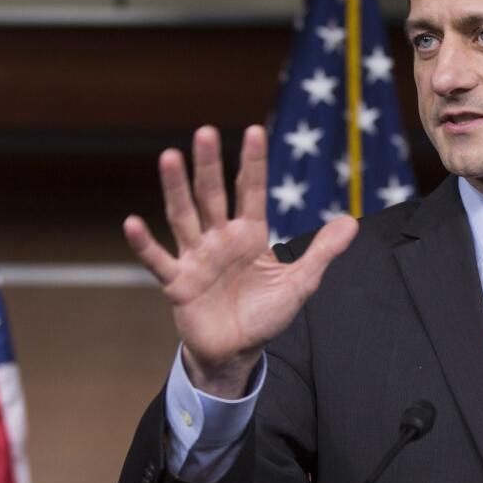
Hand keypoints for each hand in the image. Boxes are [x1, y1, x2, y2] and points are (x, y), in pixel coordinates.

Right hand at [123, 125, 358, 396]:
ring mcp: (197, 258)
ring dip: (176, 188)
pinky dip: (145, 244)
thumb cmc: (265, 315)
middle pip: (213, 195)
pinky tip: (131, 222)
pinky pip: (159, 260)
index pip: (251, 191)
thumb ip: (322, 251)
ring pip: (184, 216)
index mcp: (250, 235)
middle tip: (206, 131)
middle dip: (210, 165)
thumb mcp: (300, 283)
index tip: (254, 130)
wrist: (237, 353)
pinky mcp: (178, 283)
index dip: (253, 163)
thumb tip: (350, 222)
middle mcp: (220, 239)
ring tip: (169, 156)